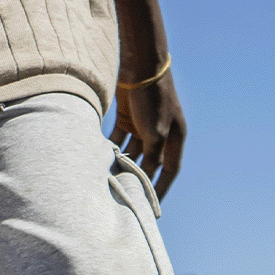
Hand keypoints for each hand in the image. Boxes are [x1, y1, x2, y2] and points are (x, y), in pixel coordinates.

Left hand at [109, 70, 185, 199]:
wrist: (139, 66)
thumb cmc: (152, 99)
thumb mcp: (155, 132)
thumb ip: (152, 156)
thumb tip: (144, 178)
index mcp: (175, 136)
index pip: (169, 169)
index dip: (161, 188)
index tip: (152, 207)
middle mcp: (161, 132)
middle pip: (149, 162)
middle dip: (138, 178)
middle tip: (126, 197)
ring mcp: (143, 124)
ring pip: (132, 152)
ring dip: (122, 165)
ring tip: (109, 182)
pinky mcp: (127, 117)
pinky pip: (118, 139)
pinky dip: (110, 150)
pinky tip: (99, 161)